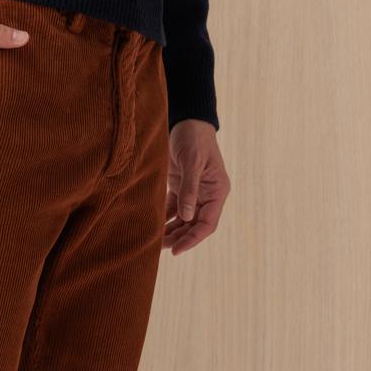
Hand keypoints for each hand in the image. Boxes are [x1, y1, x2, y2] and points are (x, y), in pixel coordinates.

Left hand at [162, 120, 230, 254]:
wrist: (186, 120)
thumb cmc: (193, 138)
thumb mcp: (192, 162)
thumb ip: (189, 189)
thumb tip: (186, 216)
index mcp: (217, 191)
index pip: (208, 224)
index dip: (193, 239)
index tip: (177, 250)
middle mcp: (207, 196)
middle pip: (194, 226)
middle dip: (179, 238)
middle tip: (160, 248)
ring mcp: (194, 193)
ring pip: (183, 221)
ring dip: (171, 232)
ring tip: (155, 242)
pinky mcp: (180, 188)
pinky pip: (173, 210)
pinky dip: (164, 220)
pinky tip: (153, 227)